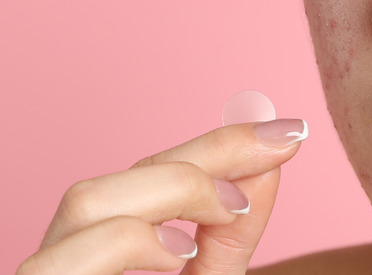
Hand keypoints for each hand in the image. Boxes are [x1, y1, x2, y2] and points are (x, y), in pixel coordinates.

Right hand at [17, 118, 307, 273]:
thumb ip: (229, 234)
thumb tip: (271, 158)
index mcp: (102, 250)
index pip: (151, 177)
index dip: (219, 147)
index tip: (290, 131)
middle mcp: (65, 258)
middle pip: (120, 177)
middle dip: (202, 158)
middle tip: (279, 150)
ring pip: (85, 201)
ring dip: (171, 191)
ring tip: (230, 208)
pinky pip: (64, 257)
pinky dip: (128, 241)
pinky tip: (179, 251)